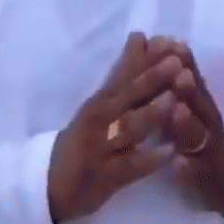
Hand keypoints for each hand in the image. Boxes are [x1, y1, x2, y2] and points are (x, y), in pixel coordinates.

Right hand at [46, 33, 184, 223]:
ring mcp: (100, 148)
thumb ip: (121, 75)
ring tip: (172, 100)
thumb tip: (142, 38)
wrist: (48, 186)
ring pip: (128, 129)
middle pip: (126, 97)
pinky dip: (148, 160)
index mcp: (99, 101)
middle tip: (175, 62)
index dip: (145, 59)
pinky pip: (128, 167)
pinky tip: (169, 151)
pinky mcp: (104, 177)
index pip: (123, 75)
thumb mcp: (98, 106)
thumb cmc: (83, 140)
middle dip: (151, 79)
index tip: (168, 41)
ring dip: (150, 114)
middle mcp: (98, 121)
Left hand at [147, 37, 223, 217]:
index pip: (192, 80)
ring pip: (201, 137)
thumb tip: (164, 45)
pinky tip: (178, 163)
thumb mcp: (194, 108)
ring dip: (189, 124)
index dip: (180, 61)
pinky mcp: (212, 180)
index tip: (166, 41)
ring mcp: (212, 152)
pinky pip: (201, 174)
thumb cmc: (204, 140)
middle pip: (199, 104)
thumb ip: (180, 81)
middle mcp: (210, 124)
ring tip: (178, 111)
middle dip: (188, 88)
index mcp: (202, 106)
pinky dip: (189, 168)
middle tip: (176, 70)